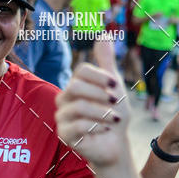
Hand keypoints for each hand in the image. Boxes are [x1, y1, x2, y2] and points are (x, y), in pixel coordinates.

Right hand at [55, 39, 130, 168]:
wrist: (114, 143)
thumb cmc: (113, 115)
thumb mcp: (114, 86)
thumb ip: (106, 63)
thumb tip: (103, 34)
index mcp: (76, 85)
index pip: (81, 71)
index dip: (100, 76)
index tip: (116, 86)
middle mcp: (65, 99)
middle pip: (75, 86)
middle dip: (100, 94)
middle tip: (116, 102)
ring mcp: (62, 117)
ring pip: (79, 107)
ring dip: (102, 113)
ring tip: (113, 120)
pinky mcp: (64, 135)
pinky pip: (78, 126)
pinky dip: (96, 127)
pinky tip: (105, 130)